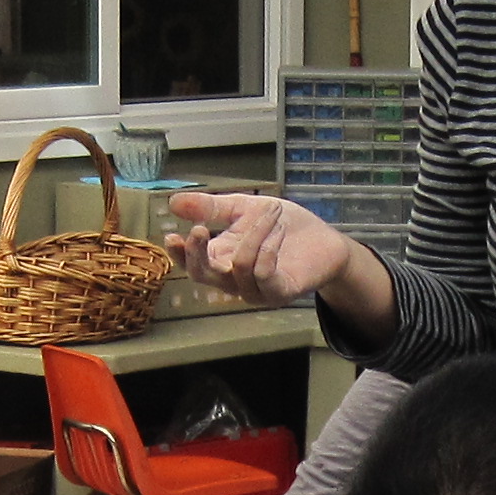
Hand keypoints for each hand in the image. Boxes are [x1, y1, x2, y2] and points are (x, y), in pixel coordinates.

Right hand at [165, 191, 363, 304]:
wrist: (323, 239)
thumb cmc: (283, 226)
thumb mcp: (244, 209)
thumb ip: (211, 207)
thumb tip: (173, 202)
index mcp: (221, 259)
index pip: (192, 264)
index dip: (179, 255)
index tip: (172, 236)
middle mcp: (234, 280)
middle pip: (203, 276)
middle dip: (198, 254)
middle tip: (200, 228)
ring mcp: (256, 290)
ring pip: (239, 267)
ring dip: (254, 234)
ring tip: (272, 211)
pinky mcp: (279, 292)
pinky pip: (263, 274)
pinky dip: (268, 248)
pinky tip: (280, 231)